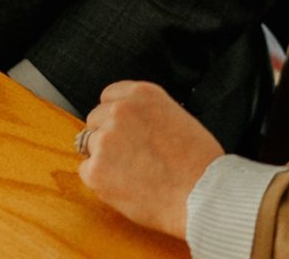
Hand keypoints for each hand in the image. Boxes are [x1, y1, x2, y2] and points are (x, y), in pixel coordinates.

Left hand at [77, 81, 223, 238]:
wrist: (201, 194)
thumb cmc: (199, 162)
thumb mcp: (178, 117)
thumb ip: (148, 114)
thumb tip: (131, 124)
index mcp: (142, 94)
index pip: (109, 96)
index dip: (116, 116)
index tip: (124, 129)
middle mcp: (120, 111)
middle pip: (95, 119)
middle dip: (108, 136)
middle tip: (130, 155)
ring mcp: (105, 140)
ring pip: (89, 145)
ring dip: (104, 158)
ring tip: (133, 173)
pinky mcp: (96, 169)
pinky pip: (87, 171)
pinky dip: (101, 180)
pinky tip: (126, 185)